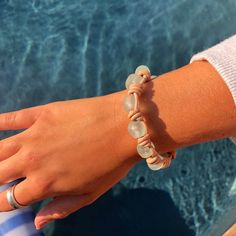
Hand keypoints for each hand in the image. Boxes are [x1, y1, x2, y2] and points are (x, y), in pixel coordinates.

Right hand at [0, 94, 138, 228]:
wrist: (124, 127)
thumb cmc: (112, 163)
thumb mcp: (91, 194)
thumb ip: (62, 208)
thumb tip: (37, 222)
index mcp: (43, 184)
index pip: (8, 200)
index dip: (2, 204)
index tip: (5, 201)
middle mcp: (32, 161)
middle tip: (4, 179)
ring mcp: (34, 135)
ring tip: (1, 162)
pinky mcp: (41, 114)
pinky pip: (10, 118)